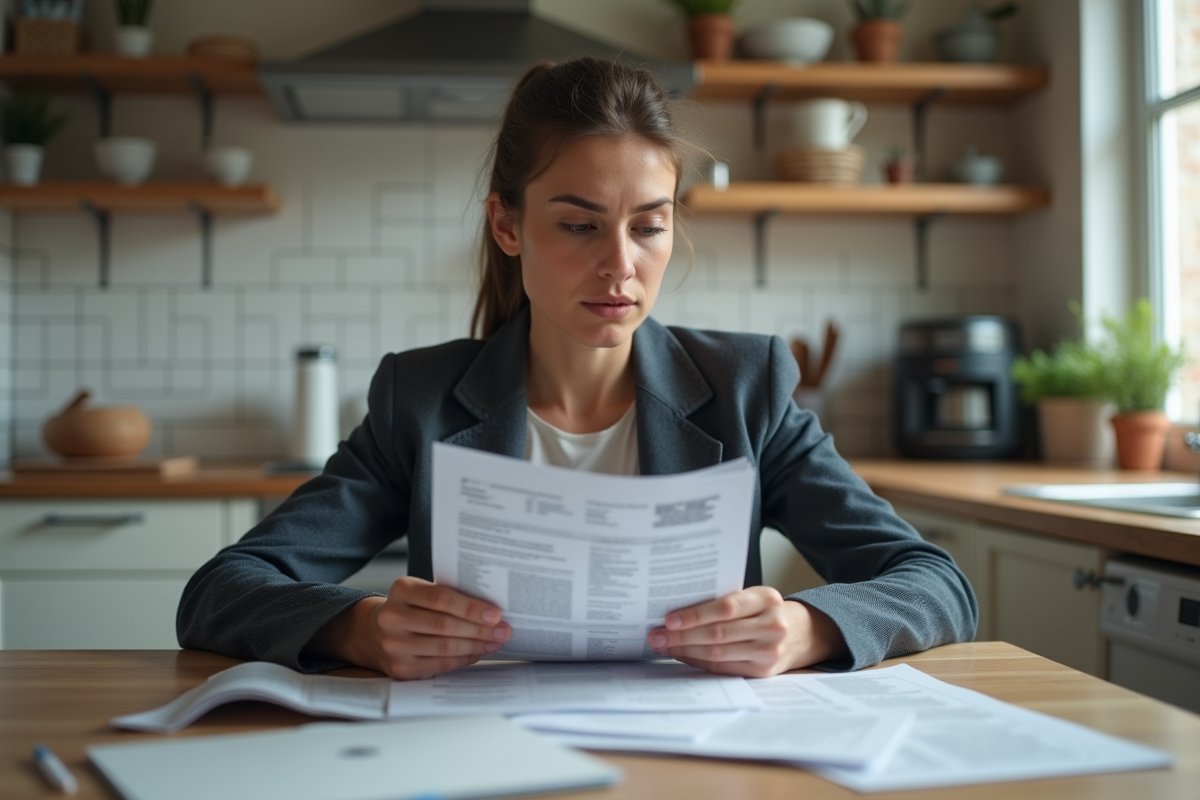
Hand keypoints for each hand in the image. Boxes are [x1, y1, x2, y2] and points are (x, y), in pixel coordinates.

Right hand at [312, 577, 510, 679]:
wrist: (373, 632)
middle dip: (480, 629)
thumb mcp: (420, 593)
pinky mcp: (400, 668)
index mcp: (401, 590)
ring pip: (445, 647)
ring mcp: (393, 645)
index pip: (440, 598)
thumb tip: (490, 610)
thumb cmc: (409, 609)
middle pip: (445, 625)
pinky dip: (464, 659)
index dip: (471, 607)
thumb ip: (448, 596)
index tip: (495, 613)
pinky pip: (440, 664)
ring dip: (476, 646)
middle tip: (503, 630)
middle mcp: (392, 617)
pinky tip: (478, 653)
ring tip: (495, 641)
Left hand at [646, 587, 847, 677]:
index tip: (669, 619)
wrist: (801, 634)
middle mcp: (772, 625)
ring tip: (663, 645)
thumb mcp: (753, 598)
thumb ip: (725, 601)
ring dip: (685, 650)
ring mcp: (769, 651)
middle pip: (718, 633)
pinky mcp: (763, 671)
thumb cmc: (765, 611)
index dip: (695, 614)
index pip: (726, 608)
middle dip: (682, 635)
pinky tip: (682, 655)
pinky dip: (698, 661)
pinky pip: (723, 667)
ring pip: (718, 653)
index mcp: (767, 598)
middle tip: (656, 635)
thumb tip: (677, 611)